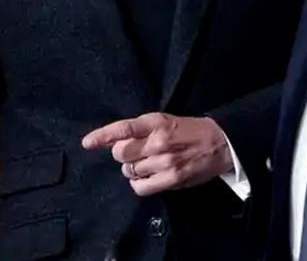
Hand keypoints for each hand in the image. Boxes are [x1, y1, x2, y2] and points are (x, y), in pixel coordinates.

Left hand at [81, 112, 233, 196]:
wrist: (219, 143)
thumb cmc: (188, 130)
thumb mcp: (164, 121)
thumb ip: (139, 130)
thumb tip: (112, 141)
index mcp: (156, 122)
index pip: (123, 128)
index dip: (102, 136)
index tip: (87, 143)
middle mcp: (158, 141)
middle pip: (120, 153)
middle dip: (122, 154)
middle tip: (136, 153)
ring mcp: (165, 161)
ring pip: (129, 171)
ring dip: (132, 169)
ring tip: (147, 164)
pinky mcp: (172, 179)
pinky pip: (140, 187)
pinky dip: (139, 183)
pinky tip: (147, 177)